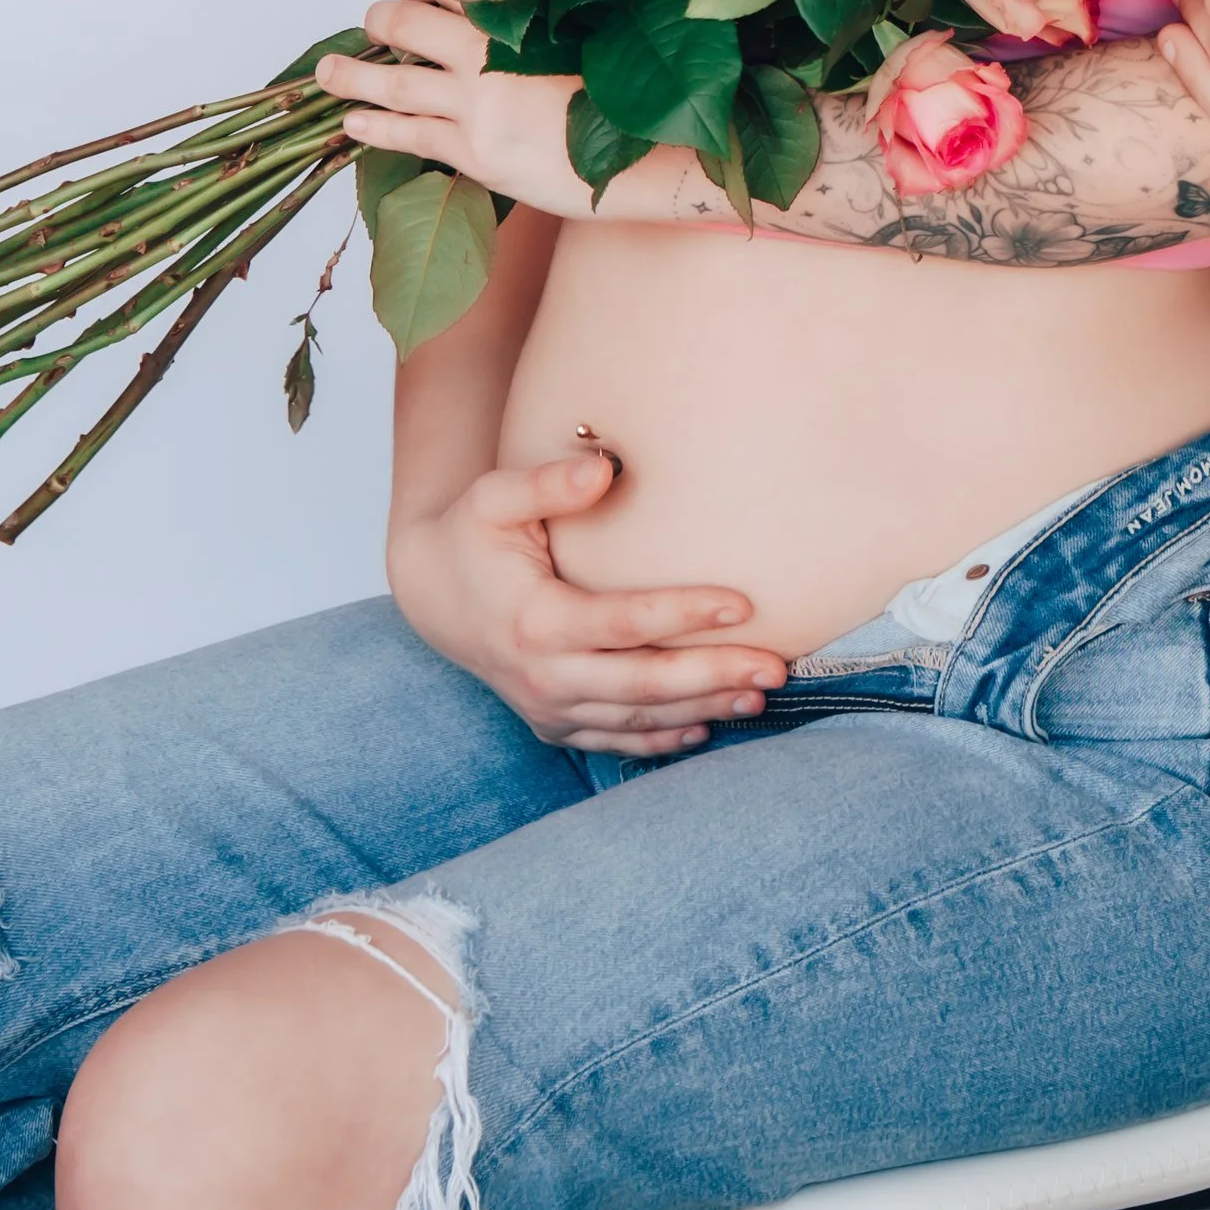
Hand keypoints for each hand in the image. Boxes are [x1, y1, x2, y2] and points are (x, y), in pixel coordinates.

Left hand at [322, 0, 593, 215]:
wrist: (645, 157)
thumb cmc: (619, 96)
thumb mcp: (579, 38)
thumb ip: (532, 22)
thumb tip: (489, 7)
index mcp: (520, 15)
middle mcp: (493, 53)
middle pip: (411, 27)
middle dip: (382, 23)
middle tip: (369, 22)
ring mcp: (480, 105)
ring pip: (398, 85)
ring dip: (355, 77)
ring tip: (327, 72)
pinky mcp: (475, 152)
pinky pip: (410, 135)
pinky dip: (376, 127)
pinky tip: (354, 123)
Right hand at [389, 450, 788, 755]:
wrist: (432, 593)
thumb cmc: (471, 534)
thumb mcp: (494, 497)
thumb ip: (547, 484)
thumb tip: (603, 469)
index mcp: (534, 620)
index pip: (625, 623)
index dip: (684, 614)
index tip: (745, 603)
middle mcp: (542, 675)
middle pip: (642, 684)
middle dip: (713, 676)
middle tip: (776, 667)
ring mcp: (548, 707)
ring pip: (636, 719)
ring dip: (701, 710)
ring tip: (760, 695)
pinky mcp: (553, 722)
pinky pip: (615, 740)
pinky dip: (662, 739)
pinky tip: (709, 727)